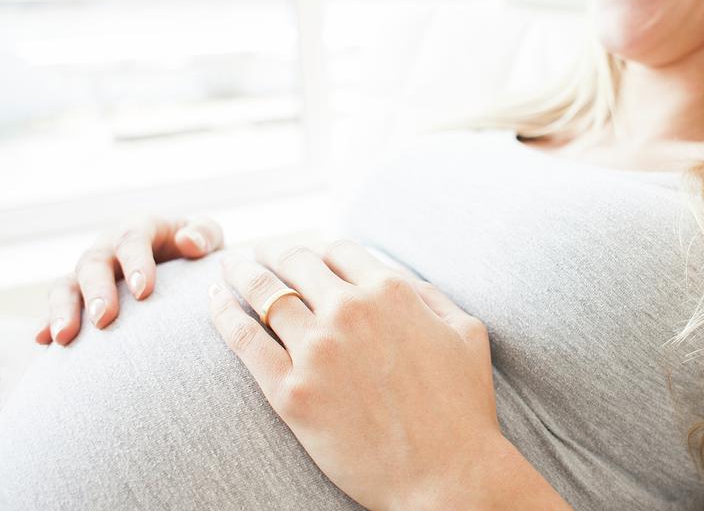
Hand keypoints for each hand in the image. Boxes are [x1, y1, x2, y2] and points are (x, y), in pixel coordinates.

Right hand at [36, 214, 223, 345]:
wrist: (181, 265)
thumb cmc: (196, 250)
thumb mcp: (207, 236)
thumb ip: (204, 235)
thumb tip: (188, 242)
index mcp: (140, 228)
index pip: (132, 239)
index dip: (135, 262)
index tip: (143, 291)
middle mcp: (109, 247)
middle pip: (94, 263)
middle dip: (96, 291)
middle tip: (103, 318)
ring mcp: (90, 272)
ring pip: (66, 284)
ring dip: (62, 309)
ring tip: (62, 337)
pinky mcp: (78, 295)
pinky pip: (58, 306)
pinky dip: (47, 322)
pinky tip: (42, 341)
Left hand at [207, 234, 505, 509]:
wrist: (446, 475)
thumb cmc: (463, 407)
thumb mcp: (466, 333)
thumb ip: (430, 295)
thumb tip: (400, 279)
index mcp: (390, 292)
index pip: (340, 250)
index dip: (321, 249)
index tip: (309, 256)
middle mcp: (349, 310)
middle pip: (297, 262)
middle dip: (276, 252)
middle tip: (261, 252)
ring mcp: (316, 350)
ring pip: (264, 293)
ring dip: (243, 273)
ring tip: (230, 266)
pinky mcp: (290, 392)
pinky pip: (243, 340)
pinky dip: (223, 313)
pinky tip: (215, 299)